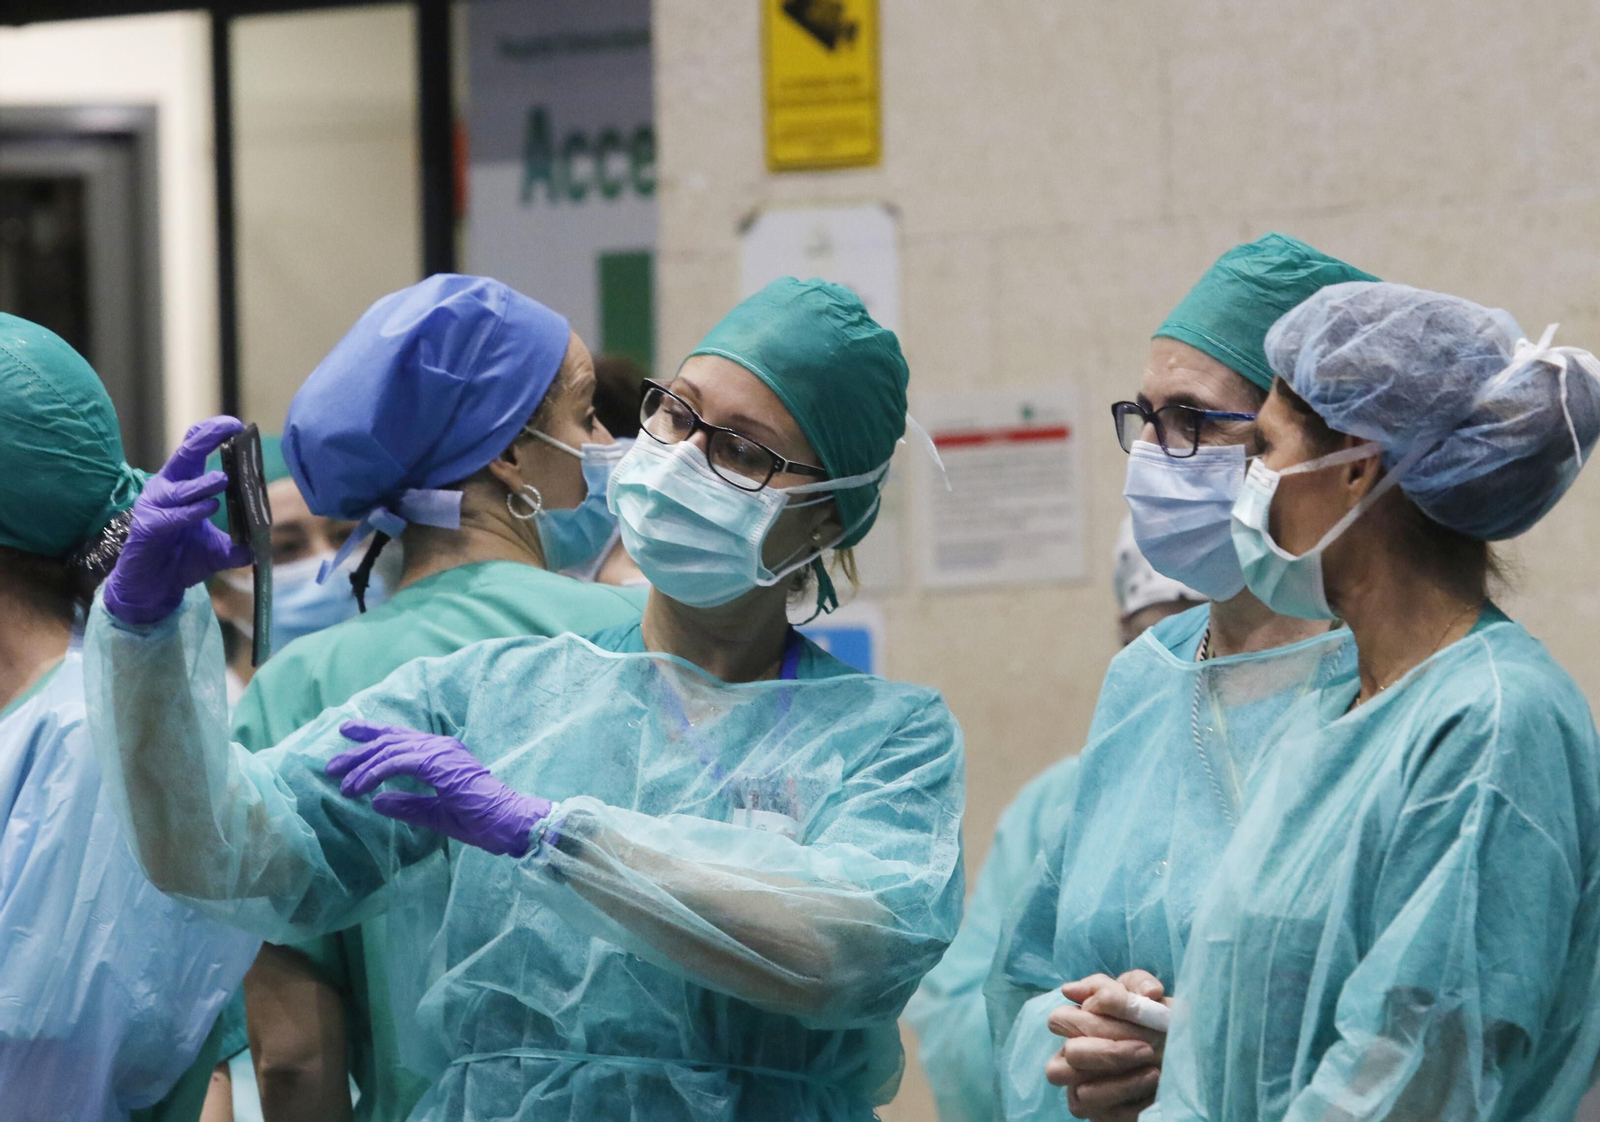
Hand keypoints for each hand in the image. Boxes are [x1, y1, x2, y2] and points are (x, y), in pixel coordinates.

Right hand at [102, 417, 251, 624]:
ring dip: (202, 483)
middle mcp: (166, 489)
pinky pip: (171, 516)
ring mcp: (154, 507)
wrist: (153, 590)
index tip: (237, 425)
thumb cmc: (183, 560)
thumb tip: (266, 542)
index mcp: (182, 485)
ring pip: (179, 488)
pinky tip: (208, 507)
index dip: (212, 433)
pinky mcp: (148, 528)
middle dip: (207, 439)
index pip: (193, 449)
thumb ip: (241, 544)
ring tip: (223, 479)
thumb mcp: (220, 550)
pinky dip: (191, 512)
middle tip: (231, 429)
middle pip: (184, 455)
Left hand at [326, 721, 551, 856]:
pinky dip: (376, 773)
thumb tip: (376, 802)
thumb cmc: (480, 820)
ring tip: (342, 782)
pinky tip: (361, 786)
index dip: (373, 735)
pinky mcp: (439, 764)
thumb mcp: (435, 814)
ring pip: (390, 749)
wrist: (508, 822)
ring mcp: (440, 752)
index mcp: (442, 755)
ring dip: (362, 766)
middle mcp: (440, 746)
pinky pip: (398, 762)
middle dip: (358, 750)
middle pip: (390, 739)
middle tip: (332, 764)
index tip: (348, 734)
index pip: (401, 739)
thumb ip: (407, 806)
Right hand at [1045, 970, 1169, 1121]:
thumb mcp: (1151, 995)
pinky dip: (1130, 1097)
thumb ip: (1127, 984)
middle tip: (1146, 1046)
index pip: (1058, 1020)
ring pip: (1081, 1092)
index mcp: (1078, 1027)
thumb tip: (1076, 989)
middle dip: (1109, 1050)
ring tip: (1152, 1067)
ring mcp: (1085, 1090)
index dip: (1088, 1016)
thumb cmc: (1162, 1022)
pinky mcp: (1104, 1116)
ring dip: (1119, 1080)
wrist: (1190, 1058)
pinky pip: (1106, 1114)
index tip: (1124, 1012)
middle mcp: (1074, 1059)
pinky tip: (1154, 1083)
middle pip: (1070, 1055)